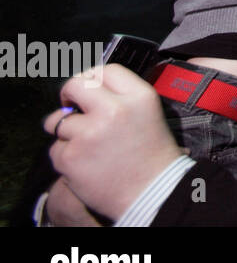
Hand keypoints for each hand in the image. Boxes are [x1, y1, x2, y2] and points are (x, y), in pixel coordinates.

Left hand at [45, 64, 184, 221]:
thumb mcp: (149, 113)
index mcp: (139, 96)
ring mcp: (90, 133)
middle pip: (75, 85)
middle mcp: (114, 110)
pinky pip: (56, 148)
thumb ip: (122, 96)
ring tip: (86, 145)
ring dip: (66, 132)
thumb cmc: (151, 154)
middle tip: (71, 106)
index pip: (105, 70)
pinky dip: (66, 156)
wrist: (153, 191)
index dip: (93, 78)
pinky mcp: (71, 156)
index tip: (88, 90)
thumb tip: (87, 89)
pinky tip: (85, 164)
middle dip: (69, 95)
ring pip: (59, 121)